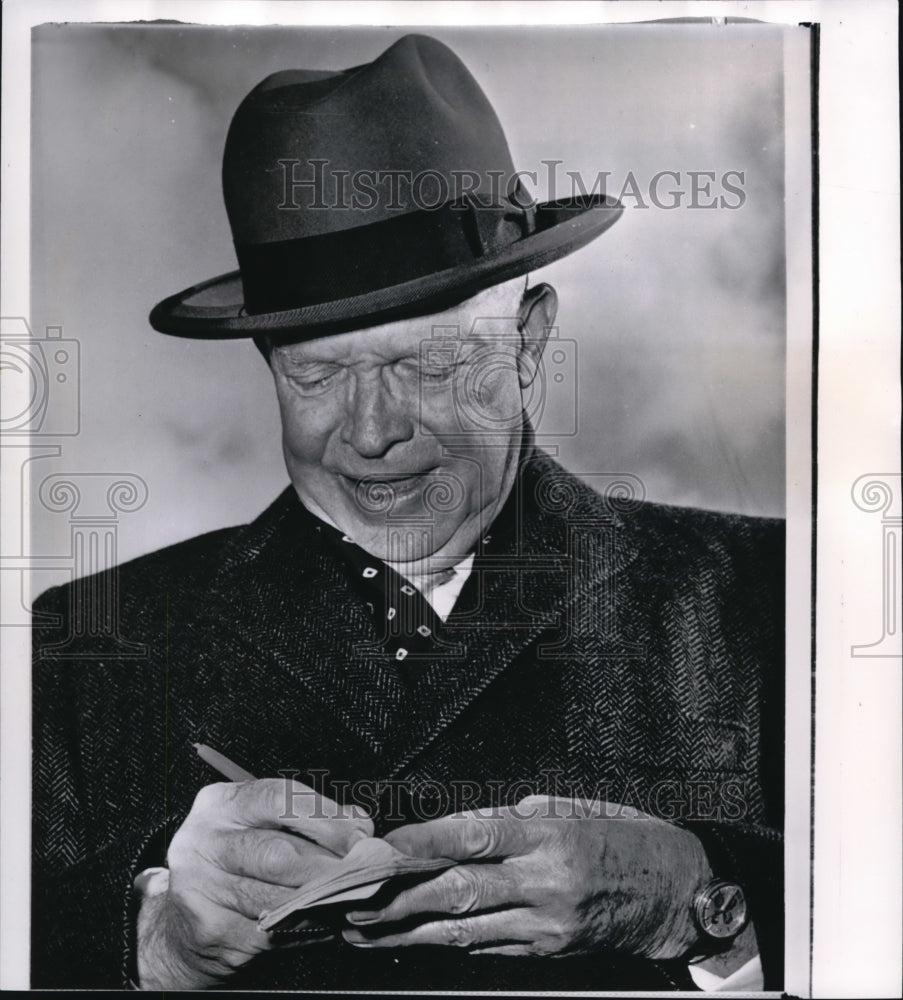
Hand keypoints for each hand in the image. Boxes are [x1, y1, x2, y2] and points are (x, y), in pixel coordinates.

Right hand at [136, 778, 372, 989]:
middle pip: (278, 853)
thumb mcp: (263, 826)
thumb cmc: (238, 864)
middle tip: (359, 872)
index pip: (278, 799)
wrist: (184, 924)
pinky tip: (322, 922)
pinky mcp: (210, 931)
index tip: (360, 834)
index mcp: (219, 803)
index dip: (326, 817)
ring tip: (346, 897)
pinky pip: (273, 933)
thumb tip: (359, 822)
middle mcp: (202, 841)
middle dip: (328, 865)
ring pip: (277, 897)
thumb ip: (310, 818)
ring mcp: (201, 889)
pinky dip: (307, 928)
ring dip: (321, 900)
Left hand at [342, 795, 710, 959]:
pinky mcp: (548, 950)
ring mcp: (545, 924)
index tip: (383, 846)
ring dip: (408, 931)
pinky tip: (414, 941)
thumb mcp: (572, 807)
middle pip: (458, 890)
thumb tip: (459, 827)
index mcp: (549, 836)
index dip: (423, 840)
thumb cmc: (627, 837)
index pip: (474, 833)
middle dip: (398, 898)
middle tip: (353, 901)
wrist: (678, 891)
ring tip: (365, 931)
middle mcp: (544, 882)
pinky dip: (447, 943)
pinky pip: (488, 947)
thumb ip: (514, 818)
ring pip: (464, 929)